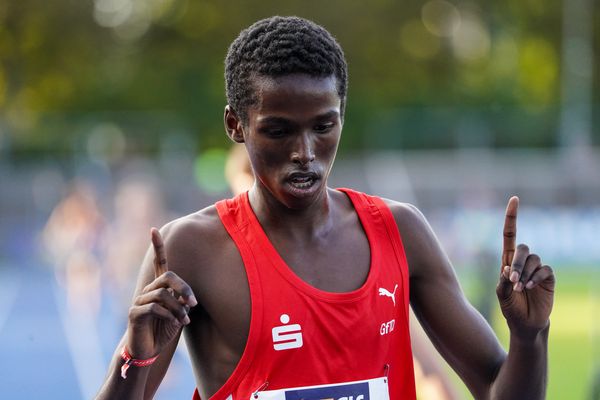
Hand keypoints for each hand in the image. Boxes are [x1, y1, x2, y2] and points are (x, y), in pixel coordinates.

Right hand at [126, 228, 196, 358]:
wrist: (149, 350)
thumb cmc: (164, 329)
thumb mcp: (178, 313)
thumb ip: (182, 301)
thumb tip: (186, 298)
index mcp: (159, 287)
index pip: (158, 263)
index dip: (157, 247)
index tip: (154, 229)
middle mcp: (148, 290)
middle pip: (168, 277)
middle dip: (184, 288)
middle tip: (193, 304)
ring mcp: (139, 300)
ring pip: (163, 294)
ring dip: (178, 308)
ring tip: (184, 320)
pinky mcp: (134, 313)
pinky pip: (154, 308)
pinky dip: (169, 315)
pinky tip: (175, 323)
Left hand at [496, 196, 554, 337]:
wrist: (525, 323)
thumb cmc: (510, 307)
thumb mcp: (501, 294)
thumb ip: (503, 280)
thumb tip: (509, 268)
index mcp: (508, 260)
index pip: (510, 234)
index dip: (512, 217)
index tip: (515, 199)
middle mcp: (522, 261)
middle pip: (522, 247)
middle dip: (517, 261)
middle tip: (512, 279)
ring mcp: (536, 268)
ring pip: (533, 259)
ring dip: (525, 273)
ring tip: (520, 289)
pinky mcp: (548, 277)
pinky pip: (544, 269)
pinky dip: (536, 277)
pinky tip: (530, 288)